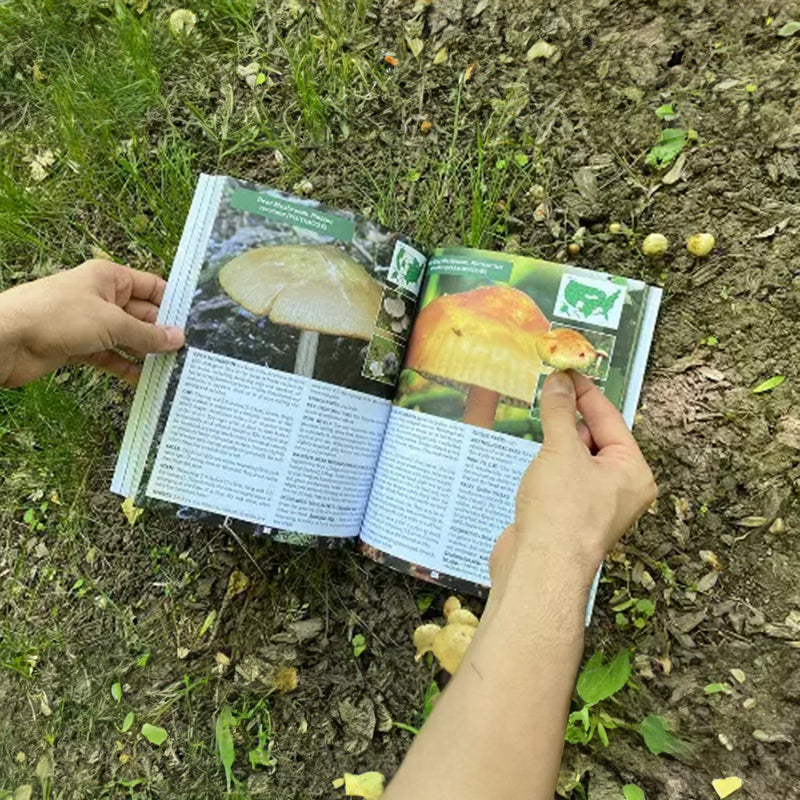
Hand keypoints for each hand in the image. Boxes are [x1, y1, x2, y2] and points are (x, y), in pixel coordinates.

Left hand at [0, 259, 184, 387]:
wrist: (5, 340)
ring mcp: (89, 323)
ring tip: (172, 369)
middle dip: (162, 333)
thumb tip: (178, 338)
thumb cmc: (55, 316)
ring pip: (127, 339)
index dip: (173, 303)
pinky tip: (144, 381)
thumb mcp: (111, 323)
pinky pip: (110, 357)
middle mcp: (101, 298)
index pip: (152, 287)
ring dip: (146, 354)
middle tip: (188, 352)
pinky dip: (125, 368)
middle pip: (142, 315)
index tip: (195, 322)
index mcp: (109, 278)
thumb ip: (147, 335)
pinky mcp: (79, 347)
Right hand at [492, 371, 656, 591]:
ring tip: (538, 418)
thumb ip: (559, 413)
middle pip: (594, 438)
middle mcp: (619, 488)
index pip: (610, 419)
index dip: (585, 392)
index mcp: (632, 471)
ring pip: (575, 459)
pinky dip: (546, 464)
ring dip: (556, 441)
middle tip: (547, 390)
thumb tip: (559, 381)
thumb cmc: (561, 513)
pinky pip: (560, 478)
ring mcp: (593, 504)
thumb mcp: (561, 451)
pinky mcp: (568, 516)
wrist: (539, 568)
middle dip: (569, 417)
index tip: (566, 370)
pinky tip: (531, 455)